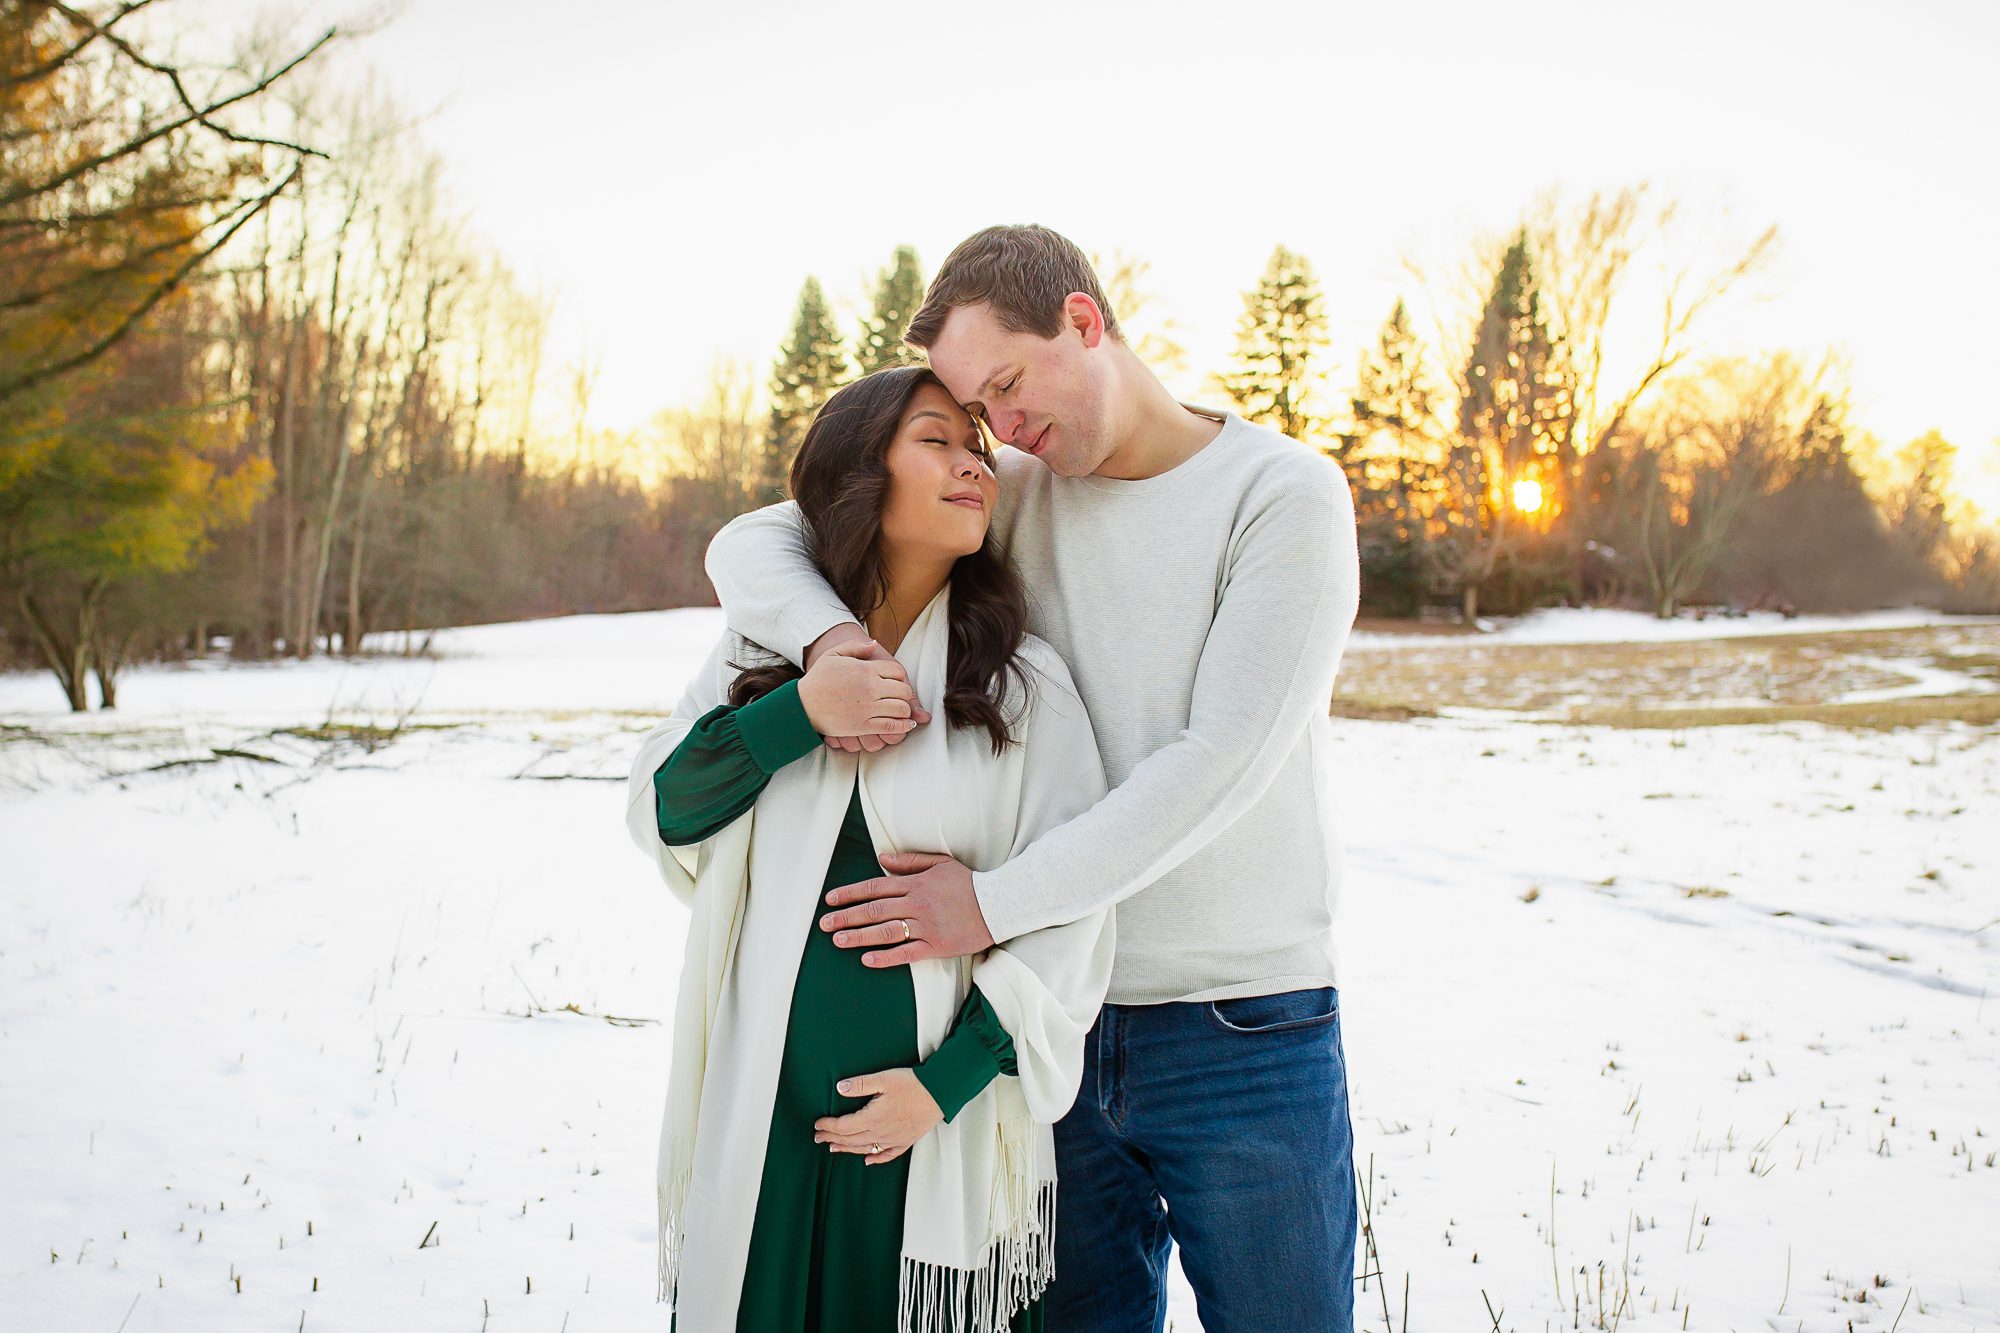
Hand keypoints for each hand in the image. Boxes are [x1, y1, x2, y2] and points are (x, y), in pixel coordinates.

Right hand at [800, 625, 930, 752]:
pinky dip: (903, 726)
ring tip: (901, 711)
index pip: (898, 672)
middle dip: (905, 694)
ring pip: (901, 709)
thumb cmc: (817, 679)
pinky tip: (906, 725)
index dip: (899, 678)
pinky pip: (892, 727)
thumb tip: (875, 644)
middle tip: (900, 698)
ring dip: (905, 710)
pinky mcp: (863, 726)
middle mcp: (870, 688)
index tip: (894, 683)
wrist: (802, 705)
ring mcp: (868, 708)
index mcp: (865, 669)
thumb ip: (856, 647)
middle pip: (904, 691)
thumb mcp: (833, 654)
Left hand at [813, 1068, 941, 1164]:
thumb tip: (840, 1088)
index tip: (817, 1125)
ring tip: (834, 1148)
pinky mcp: (905, 1141)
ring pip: (865, 1149)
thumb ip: (860, 1084)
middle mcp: (881, 1133)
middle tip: (818, 1138)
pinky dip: (875, 1159)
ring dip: (847, 1149)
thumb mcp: (884, 1078)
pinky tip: (868, 1160)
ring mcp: (893, 1139)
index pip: (843, 1126)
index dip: (828, 1126)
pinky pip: (887, 1155)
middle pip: (851, 1140)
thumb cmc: (913, 1084)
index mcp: (873, 1118)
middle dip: (832, 1138)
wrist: (940, 1094)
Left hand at [820, 852, 994, 965]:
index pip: (876, 886)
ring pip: (886, 932)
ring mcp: (926, 926)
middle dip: (846, 916)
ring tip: (838, 940)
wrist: (999, 904)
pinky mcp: (936, 946)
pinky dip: (886, 957)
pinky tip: (867, 959)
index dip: (850, 893)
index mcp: (916, 884)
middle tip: (824, 924)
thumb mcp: (940, 863)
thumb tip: (882, 858)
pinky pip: (906, 953)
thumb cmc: (969, 883)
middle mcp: (917, 904)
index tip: (830, 899)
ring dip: (859, 936)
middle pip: (874, 910)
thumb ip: (910, 861)